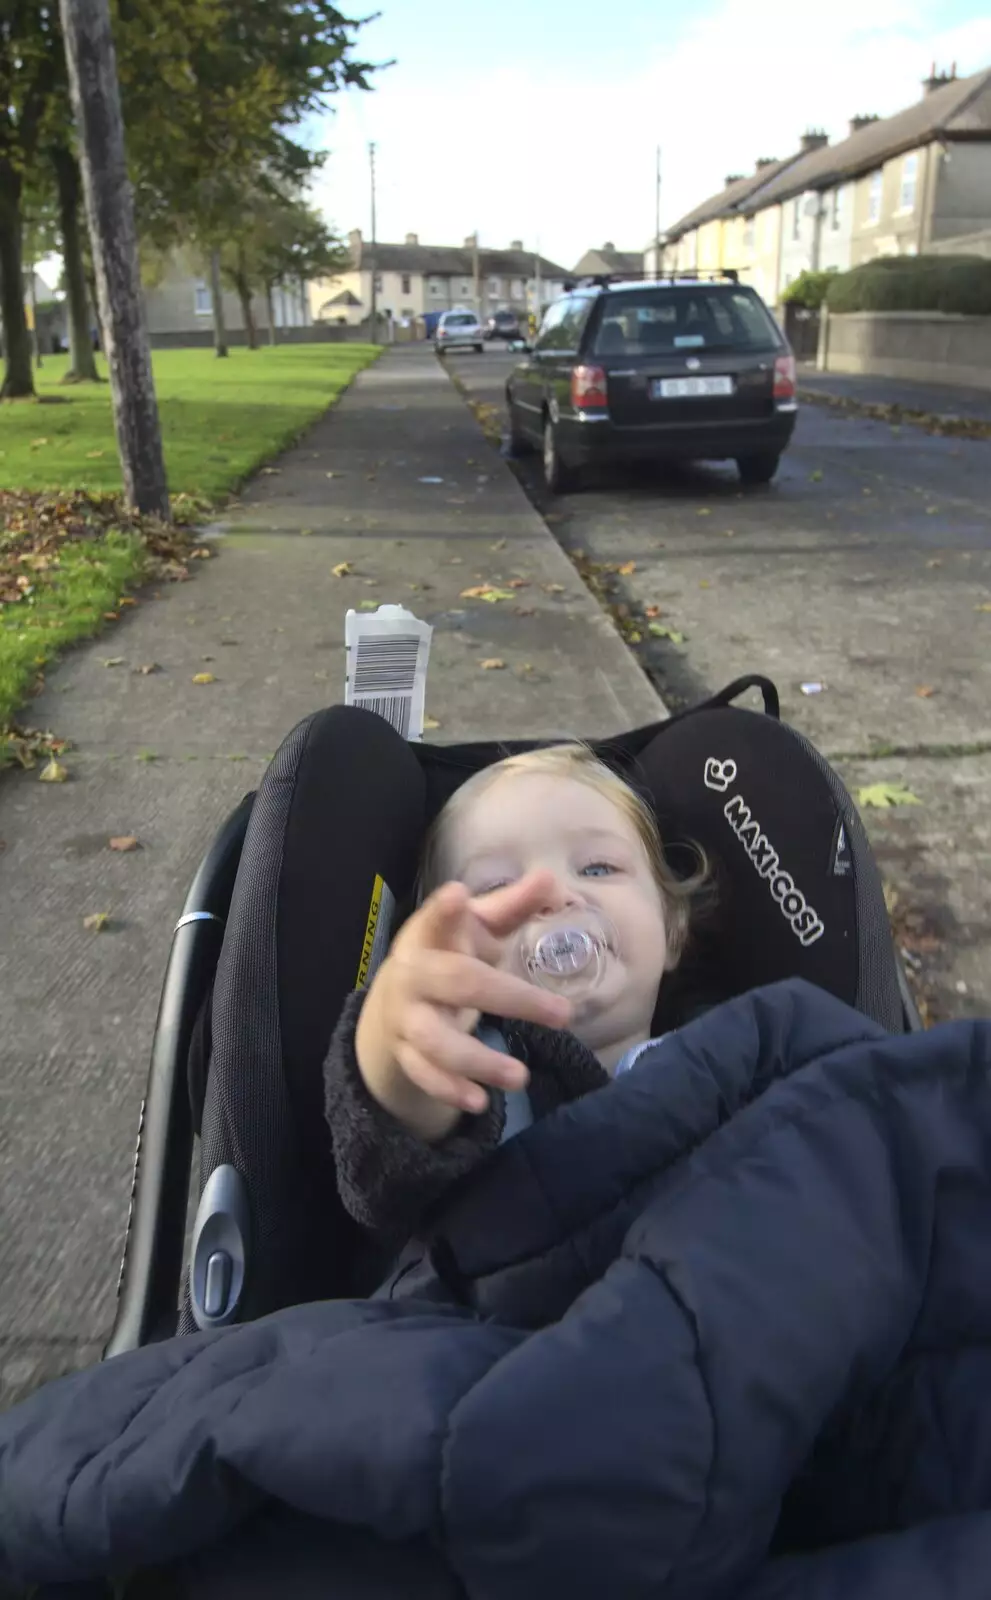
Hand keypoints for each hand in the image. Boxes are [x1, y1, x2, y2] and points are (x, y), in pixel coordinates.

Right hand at [354, 870, 571, 1141]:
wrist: (396, 1000)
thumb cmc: (450, 953)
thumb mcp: (478, 926)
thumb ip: (512, 906)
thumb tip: (552, 880)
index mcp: (431, 935)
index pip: (437, 919)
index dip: (446, 911)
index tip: (458, 895)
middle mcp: (414, 974)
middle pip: (457, 983)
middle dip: (510, 999)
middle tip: (563, 1014)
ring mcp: (406, 1017)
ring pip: (436, 1041)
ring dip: (479, 1062)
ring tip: (521, 1078)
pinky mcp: (405, 1052)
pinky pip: (424, 1075)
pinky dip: (449, 1091)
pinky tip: (480, 1102)